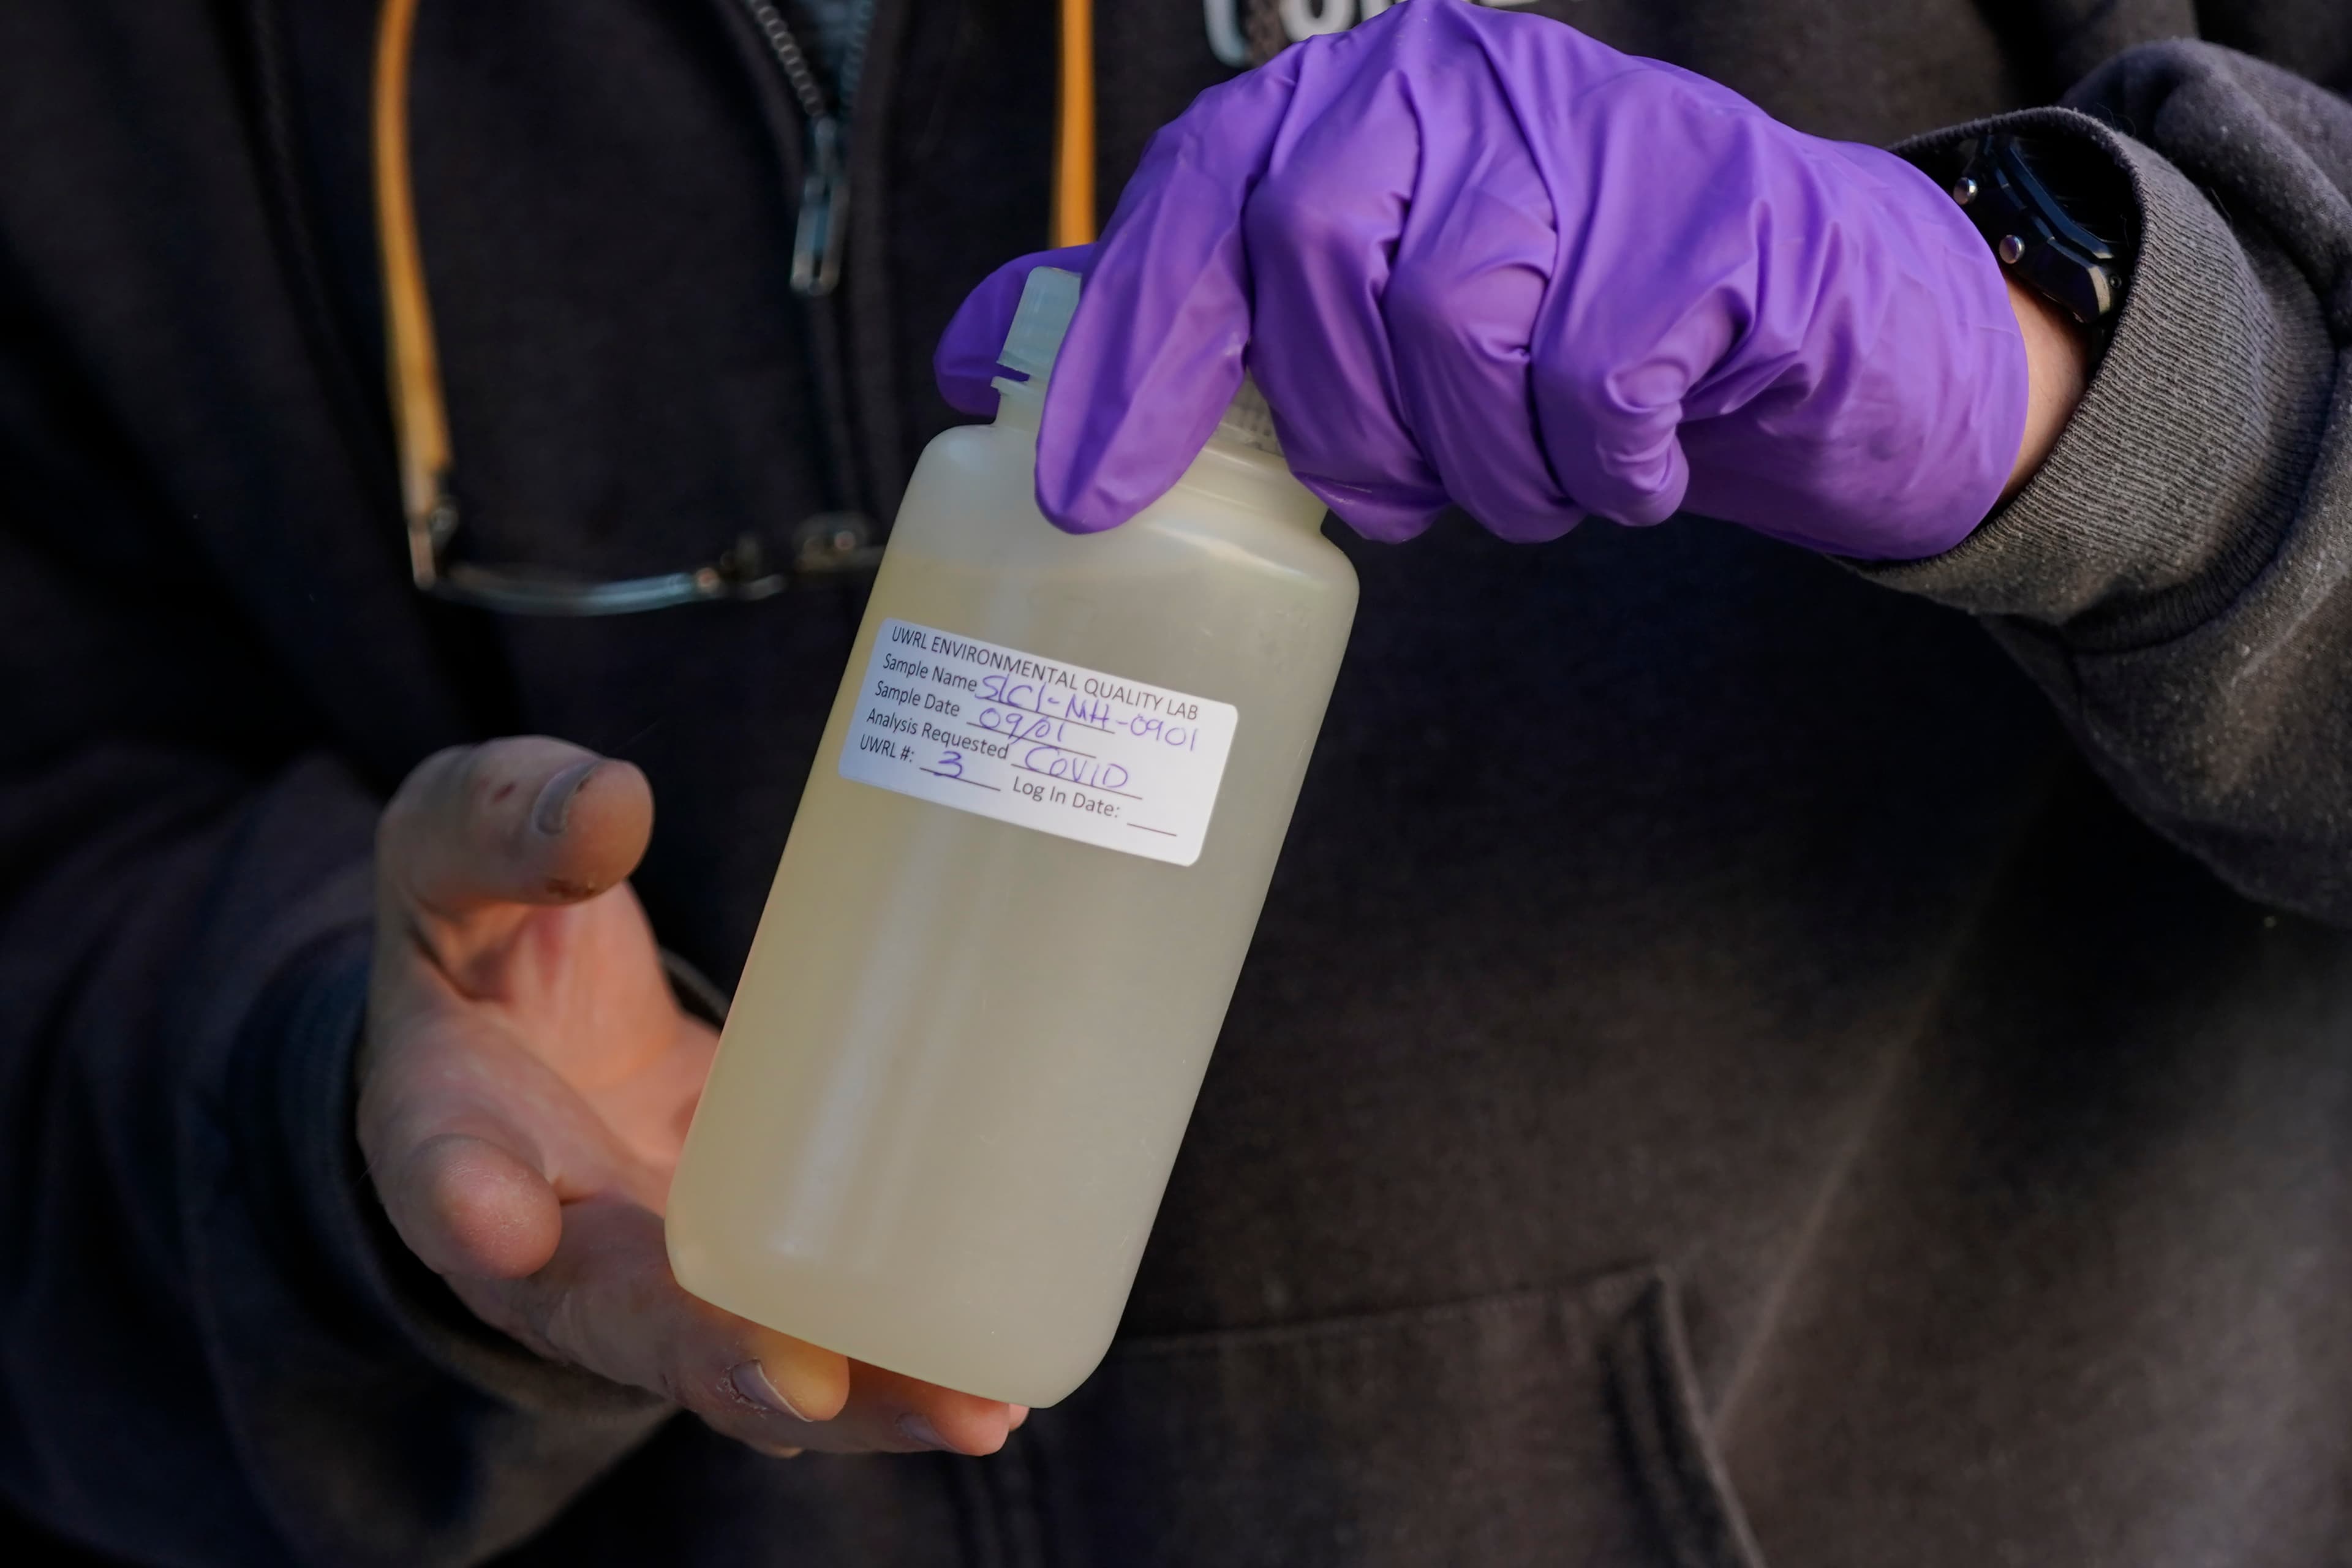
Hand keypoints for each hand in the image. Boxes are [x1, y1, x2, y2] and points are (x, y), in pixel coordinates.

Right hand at [359, 737, 1024, 1456]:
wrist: (526, 1023)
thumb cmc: (485, 934)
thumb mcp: (458, 855)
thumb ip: (505, 822)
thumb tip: (611, 803)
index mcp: (445, 1126)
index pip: (440, 1165)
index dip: (465, 1195)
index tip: (502, 1216)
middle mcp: (552, 1236)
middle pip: (622, 1322)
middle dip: (717, 1362)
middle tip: (808, 1390)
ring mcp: (662, 1270)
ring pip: (747, 1362)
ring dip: (854, 1399)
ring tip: (965, 1412)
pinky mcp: (755, 1261)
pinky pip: (823, 1336)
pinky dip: (900, 1368)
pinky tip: (995, 1388)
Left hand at [938, 0, 2044, 559]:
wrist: (1787, 314)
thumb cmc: (1542, 320)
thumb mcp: (1352, 309)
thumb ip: (1185, 314)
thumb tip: (984, 353)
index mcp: (1346, 99)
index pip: (1197, 200)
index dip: (1132, 353)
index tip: (1086, 498)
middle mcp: (1453, 80)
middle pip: (1320, 262)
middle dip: (1343, 428)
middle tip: (1398, 497)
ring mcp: (1591, 133)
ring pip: (1462, 330)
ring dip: (1485, 467)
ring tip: (1526, 477)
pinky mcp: (1711, 218)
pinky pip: (1595, 382)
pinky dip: (1600, 468)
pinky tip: (1623, 464)